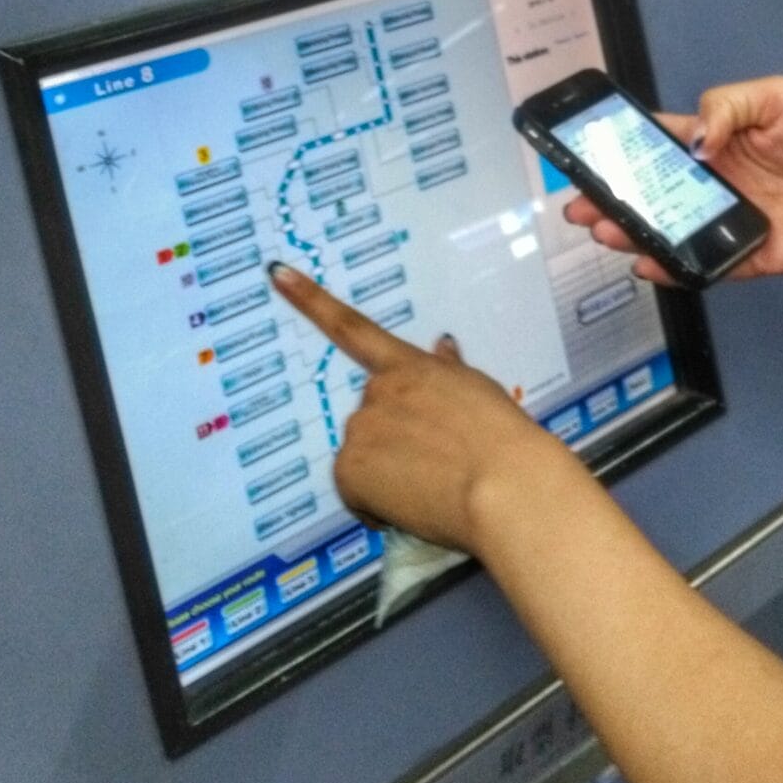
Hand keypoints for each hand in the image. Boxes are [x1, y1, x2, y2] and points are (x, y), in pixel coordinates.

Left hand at [269, 263, 561, 553]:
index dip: (311, 300)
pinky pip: (356, 493)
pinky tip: (410, 508)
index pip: (353, 328)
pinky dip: (375, 505)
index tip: (278, 274)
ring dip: (385, 475)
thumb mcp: (479, 392)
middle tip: (432, 466)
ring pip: (363, 458)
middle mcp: (378, 390)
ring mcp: (360, 427)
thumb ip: (449, 372)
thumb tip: (442, 346)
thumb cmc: (504, 439)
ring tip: (430, 490)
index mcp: (410, 367)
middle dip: (391, 441)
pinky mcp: (349, 469)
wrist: (505, 485)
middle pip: (369, 417)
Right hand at [564, 77, 782, 281]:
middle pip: (650, 193)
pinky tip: (648, 263)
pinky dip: (671, 268)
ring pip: (666, 231)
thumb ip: (727, 107)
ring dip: (631, 231)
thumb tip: (692, 140)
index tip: (588, 151)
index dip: (621, 148)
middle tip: (580, 201)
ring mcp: (728, 222)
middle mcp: (717, 183)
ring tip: (603, 228)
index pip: (658, 143)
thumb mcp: (778, 97)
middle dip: (610, 197)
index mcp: (719, 142)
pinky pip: (700, 266)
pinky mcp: (746, 256)